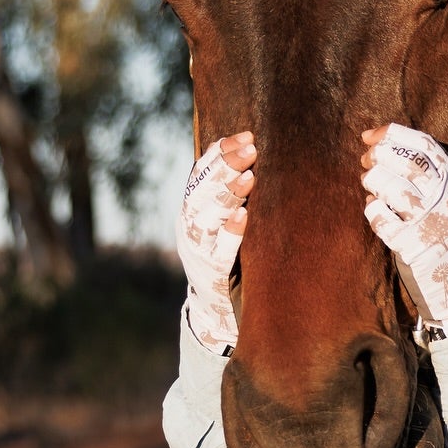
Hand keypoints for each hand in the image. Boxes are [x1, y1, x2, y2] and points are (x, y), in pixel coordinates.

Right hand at [178, 133, 254, 349]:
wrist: (216, 311)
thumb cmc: (231, 256)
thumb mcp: (226, 222)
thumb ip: (234, 196)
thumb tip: (258, 152)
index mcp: (193, 207)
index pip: (203, 171)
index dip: (221, 152)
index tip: (246, 136)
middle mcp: (190, 224)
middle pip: (204, 188)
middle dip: (227, 166)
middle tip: (252, 148)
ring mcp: (197, 250)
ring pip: (207, 216)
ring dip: (228, 194)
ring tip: (249, 177)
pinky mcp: (210, 274)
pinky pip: (219, 252)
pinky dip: (229, 233)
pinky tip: (243, 217)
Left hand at [361, 123, 447, 337]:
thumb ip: (431, 178)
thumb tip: (384, 145)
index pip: (425, 146)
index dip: (393, 134)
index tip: (370, 135)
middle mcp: (446, 201)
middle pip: (406, 162)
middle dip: (379, 154)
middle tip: (366, 159)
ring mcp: (429, 224)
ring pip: (390, 186)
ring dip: (372, 180)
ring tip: (370, 184)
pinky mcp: (411, 247)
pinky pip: (380, 218)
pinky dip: (372, 210)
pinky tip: (375, 210)